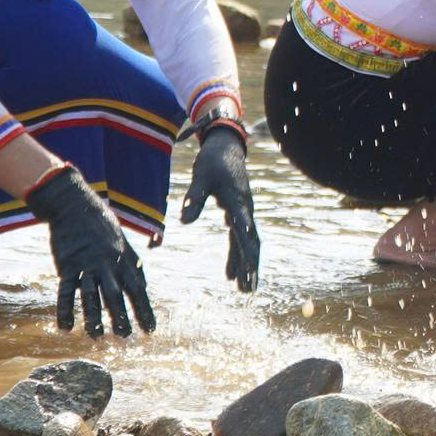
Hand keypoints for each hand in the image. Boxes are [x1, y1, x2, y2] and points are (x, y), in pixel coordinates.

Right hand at [28, 165, 156, 335]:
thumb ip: (131, 265)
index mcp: (124, 259)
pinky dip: (65, 310)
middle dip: (122, 317)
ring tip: (97, 338)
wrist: (76, 206)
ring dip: (94, 318)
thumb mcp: (123, 243)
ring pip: (91, 296)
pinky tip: (66, 328)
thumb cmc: (101, 226)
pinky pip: (66, 291)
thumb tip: (142, 286)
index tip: (151, 330)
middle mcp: (108, 264)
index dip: (144, 310)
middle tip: (125, 338)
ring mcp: (87, 265)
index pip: (138, 289)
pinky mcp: (67, 265)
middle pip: (116, 295)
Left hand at [180, 124, 260, 291]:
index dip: (247, 250)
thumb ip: (194, 199)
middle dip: (250, 267)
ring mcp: (243, 213)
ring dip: (245, 266)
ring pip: (246, 244)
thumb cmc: (214, 161)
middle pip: (251, 243)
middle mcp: (245, 210)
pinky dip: (236, 256)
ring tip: (244, 289)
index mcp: (238, 202)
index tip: (250, 268)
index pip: (244, 230)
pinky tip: (230, 273)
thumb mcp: (201, 177)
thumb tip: (184, 223)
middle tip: (249, 289)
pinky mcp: (237, 213)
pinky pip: (239, 239)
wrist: (226, 146)